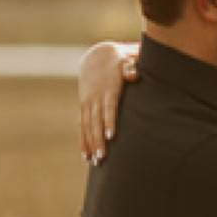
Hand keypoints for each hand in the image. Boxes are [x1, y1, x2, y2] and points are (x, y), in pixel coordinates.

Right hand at [79, 42, 137, 160]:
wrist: (97, 55)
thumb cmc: (118, 61)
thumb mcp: (125, 59)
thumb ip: (130, 67)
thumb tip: (134, 74)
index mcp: (108, 88)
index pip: (109, 107)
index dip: (109, 121)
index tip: (111, 136)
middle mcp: (95, 97)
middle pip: (96, 121)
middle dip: (98, 140)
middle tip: (102, 158)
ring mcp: (87, 102)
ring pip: (87, 126)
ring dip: (90, 144)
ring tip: (94, 161)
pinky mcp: (83, 106)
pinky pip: (82, 126)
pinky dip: (83, 140)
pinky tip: (85, 155)